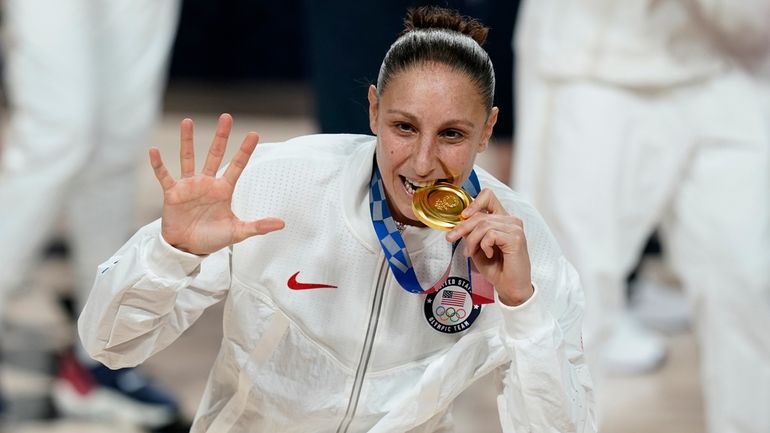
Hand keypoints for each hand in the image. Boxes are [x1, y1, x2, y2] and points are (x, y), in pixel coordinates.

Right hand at [149, 113, 284, 254]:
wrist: (188, 249)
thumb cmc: (212, 238)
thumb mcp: (237, 232)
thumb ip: (258, 226)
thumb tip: (282, 223)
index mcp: (223, 190)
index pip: (237, 166)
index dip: (245, 150)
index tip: (254, 134)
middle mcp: (207, 183)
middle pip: (215, 154)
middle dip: (221, 137)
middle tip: (226, 117)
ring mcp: (189, 186)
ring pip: (188, 158)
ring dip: (187, 141)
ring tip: (188, 121)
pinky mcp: (172, 193)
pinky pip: (163, 176)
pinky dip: (158, 164)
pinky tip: (154, 150)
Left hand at [446, 188, 532, 305]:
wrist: (510, 287)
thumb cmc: (496, 268)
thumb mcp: (478, 247)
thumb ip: (471, 233)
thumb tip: (459, 221)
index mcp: (502, 219)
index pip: (488, 196)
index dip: (473, 202)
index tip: (462, 215)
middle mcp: (511, 220)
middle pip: (480, 214)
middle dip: (462, 228)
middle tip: (451, 238)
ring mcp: (515, 228)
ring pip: (483, 225)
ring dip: (472, 241)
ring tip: (471, 253)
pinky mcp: (516, 238)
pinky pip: (490, 235)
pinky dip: (484, 246)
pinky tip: (489, 254)